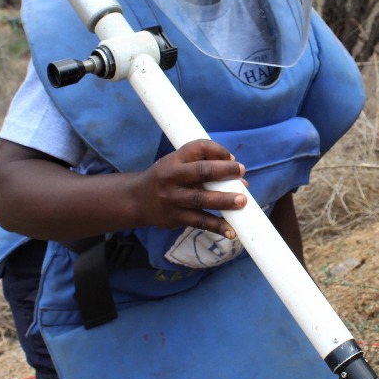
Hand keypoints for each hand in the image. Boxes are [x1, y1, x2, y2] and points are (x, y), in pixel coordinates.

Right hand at [132, 139, 246, 235]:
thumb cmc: (166, 178)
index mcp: (174, 160)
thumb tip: (238, 173)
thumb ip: (202, 163)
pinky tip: (231, 230)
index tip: (232, 158)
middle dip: (224, 171)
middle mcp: (172, 177)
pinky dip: (216, 226)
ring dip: (223, 200)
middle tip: (242, 172)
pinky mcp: (176, 218)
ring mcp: (173, 199)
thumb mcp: (176, 163)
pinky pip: (199, 222)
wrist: (137, 200)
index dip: (217, 150)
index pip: (198, 147)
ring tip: (242, 201)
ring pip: (201, 199)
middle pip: (201, 172)